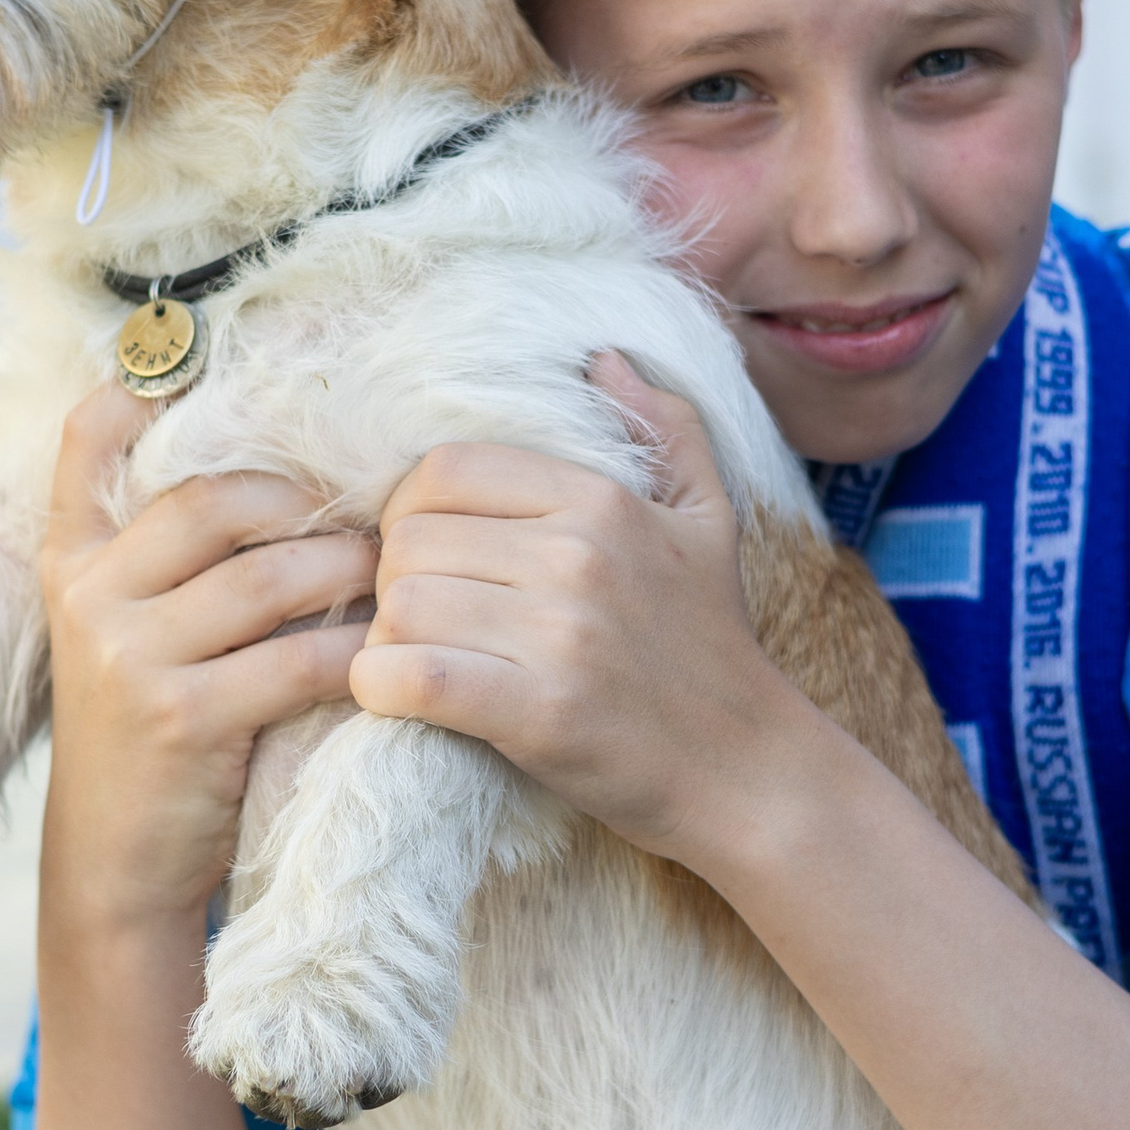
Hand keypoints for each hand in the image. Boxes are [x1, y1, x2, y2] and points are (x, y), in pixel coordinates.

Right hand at [38, 386, 377, 934]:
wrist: (116, 864)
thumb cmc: (153, 734)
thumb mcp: (128, 633)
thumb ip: (169, 559)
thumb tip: (285, 473)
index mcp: (72, 559)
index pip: (89, 443)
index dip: (141, 389)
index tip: (198, 355)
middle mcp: (88, 594)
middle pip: (216, 500)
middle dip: (307, 500)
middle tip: (373, 511)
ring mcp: (128, 655)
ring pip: (266, 574)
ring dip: (349, 568)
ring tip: (395, 573)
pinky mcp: (181, 718)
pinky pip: (296, 659)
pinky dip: (357, 649)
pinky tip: (390, 650)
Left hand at [348, 351, 811, 861]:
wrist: (748, 771)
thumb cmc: (713, 645)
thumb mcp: (709, 519)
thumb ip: (665, 429)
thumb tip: (604, 358)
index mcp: (604, 501)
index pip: (447, 469)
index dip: (410, 508)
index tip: (428, 555)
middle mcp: (580, 555)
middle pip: (412, 537)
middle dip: (396, 578)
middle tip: (419, 615)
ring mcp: (562, 635)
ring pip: (403, 604)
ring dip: (389, 636)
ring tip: (418, 657)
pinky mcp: (540, 712)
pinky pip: (412, 675)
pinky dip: (381, 684)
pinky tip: (398, 695)